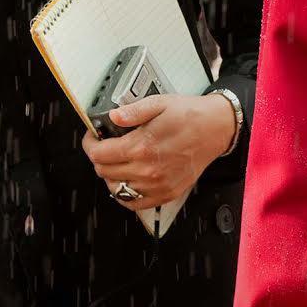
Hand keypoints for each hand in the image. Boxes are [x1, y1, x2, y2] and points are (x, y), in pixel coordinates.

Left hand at [81, 93, 236, 210]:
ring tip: (116, 161)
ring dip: (110, 175)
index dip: (90, 145)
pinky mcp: (166, 193)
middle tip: (104, 146)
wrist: (217, 128)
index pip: (99, 154)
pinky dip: (125, 194)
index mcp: (142, 146)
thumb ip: (133, 111)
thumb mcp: (159, 103)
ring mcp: (157, 185)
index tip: (92, 138)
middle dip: (99, 158)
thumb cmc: (190, 115)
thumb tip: (112, 117)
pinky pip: (134, 203)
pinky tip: (127, 180)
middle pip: (104, 172)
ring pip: (116, 189)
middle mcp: (147, 170)